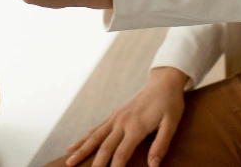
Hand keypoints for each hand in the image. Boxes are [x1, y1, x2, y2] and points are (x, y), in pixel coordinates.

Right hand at [65, 67, 187, 166]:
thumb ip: (161, 144)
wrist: (163, 81)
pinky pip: (96, 128)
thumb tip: (153, 166)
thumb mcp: (171, 123)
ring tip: (68, 162)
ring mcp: (116, 118)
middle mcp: (122, 122)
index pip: (121, 153)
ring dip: (81, 150)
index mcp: (136, 126)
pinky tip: (73, 146)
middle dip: (94, 164)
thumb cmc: (170, 104)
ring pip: (95, 136)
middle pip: (104, 147)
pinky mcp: (115, 115)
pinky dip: (84, 138)